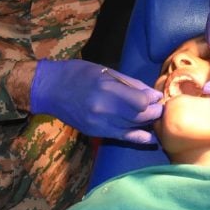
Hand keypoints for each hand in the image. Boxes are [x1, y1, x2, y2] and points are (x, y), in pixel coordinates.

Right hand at [30, 59, 162, 143]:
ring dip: (148, 123)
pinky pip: (123, 138)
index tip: (156, 96)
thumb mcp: (106, 71)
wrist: (51, 90)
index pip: (140, 103)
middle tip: (159, 107)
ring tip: (154, 117)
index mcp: (106, 89)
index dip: (153, 100)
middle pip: (139, 117)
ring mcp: (99, 124)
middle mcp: (104, 110)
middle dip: (154, 113)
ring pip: (133, 128)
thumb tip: (154, 94)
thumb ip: (131, 84)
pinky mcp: (96, 133)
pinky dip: (139, 138)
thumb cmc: (79, 74)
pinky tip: (150, 137)